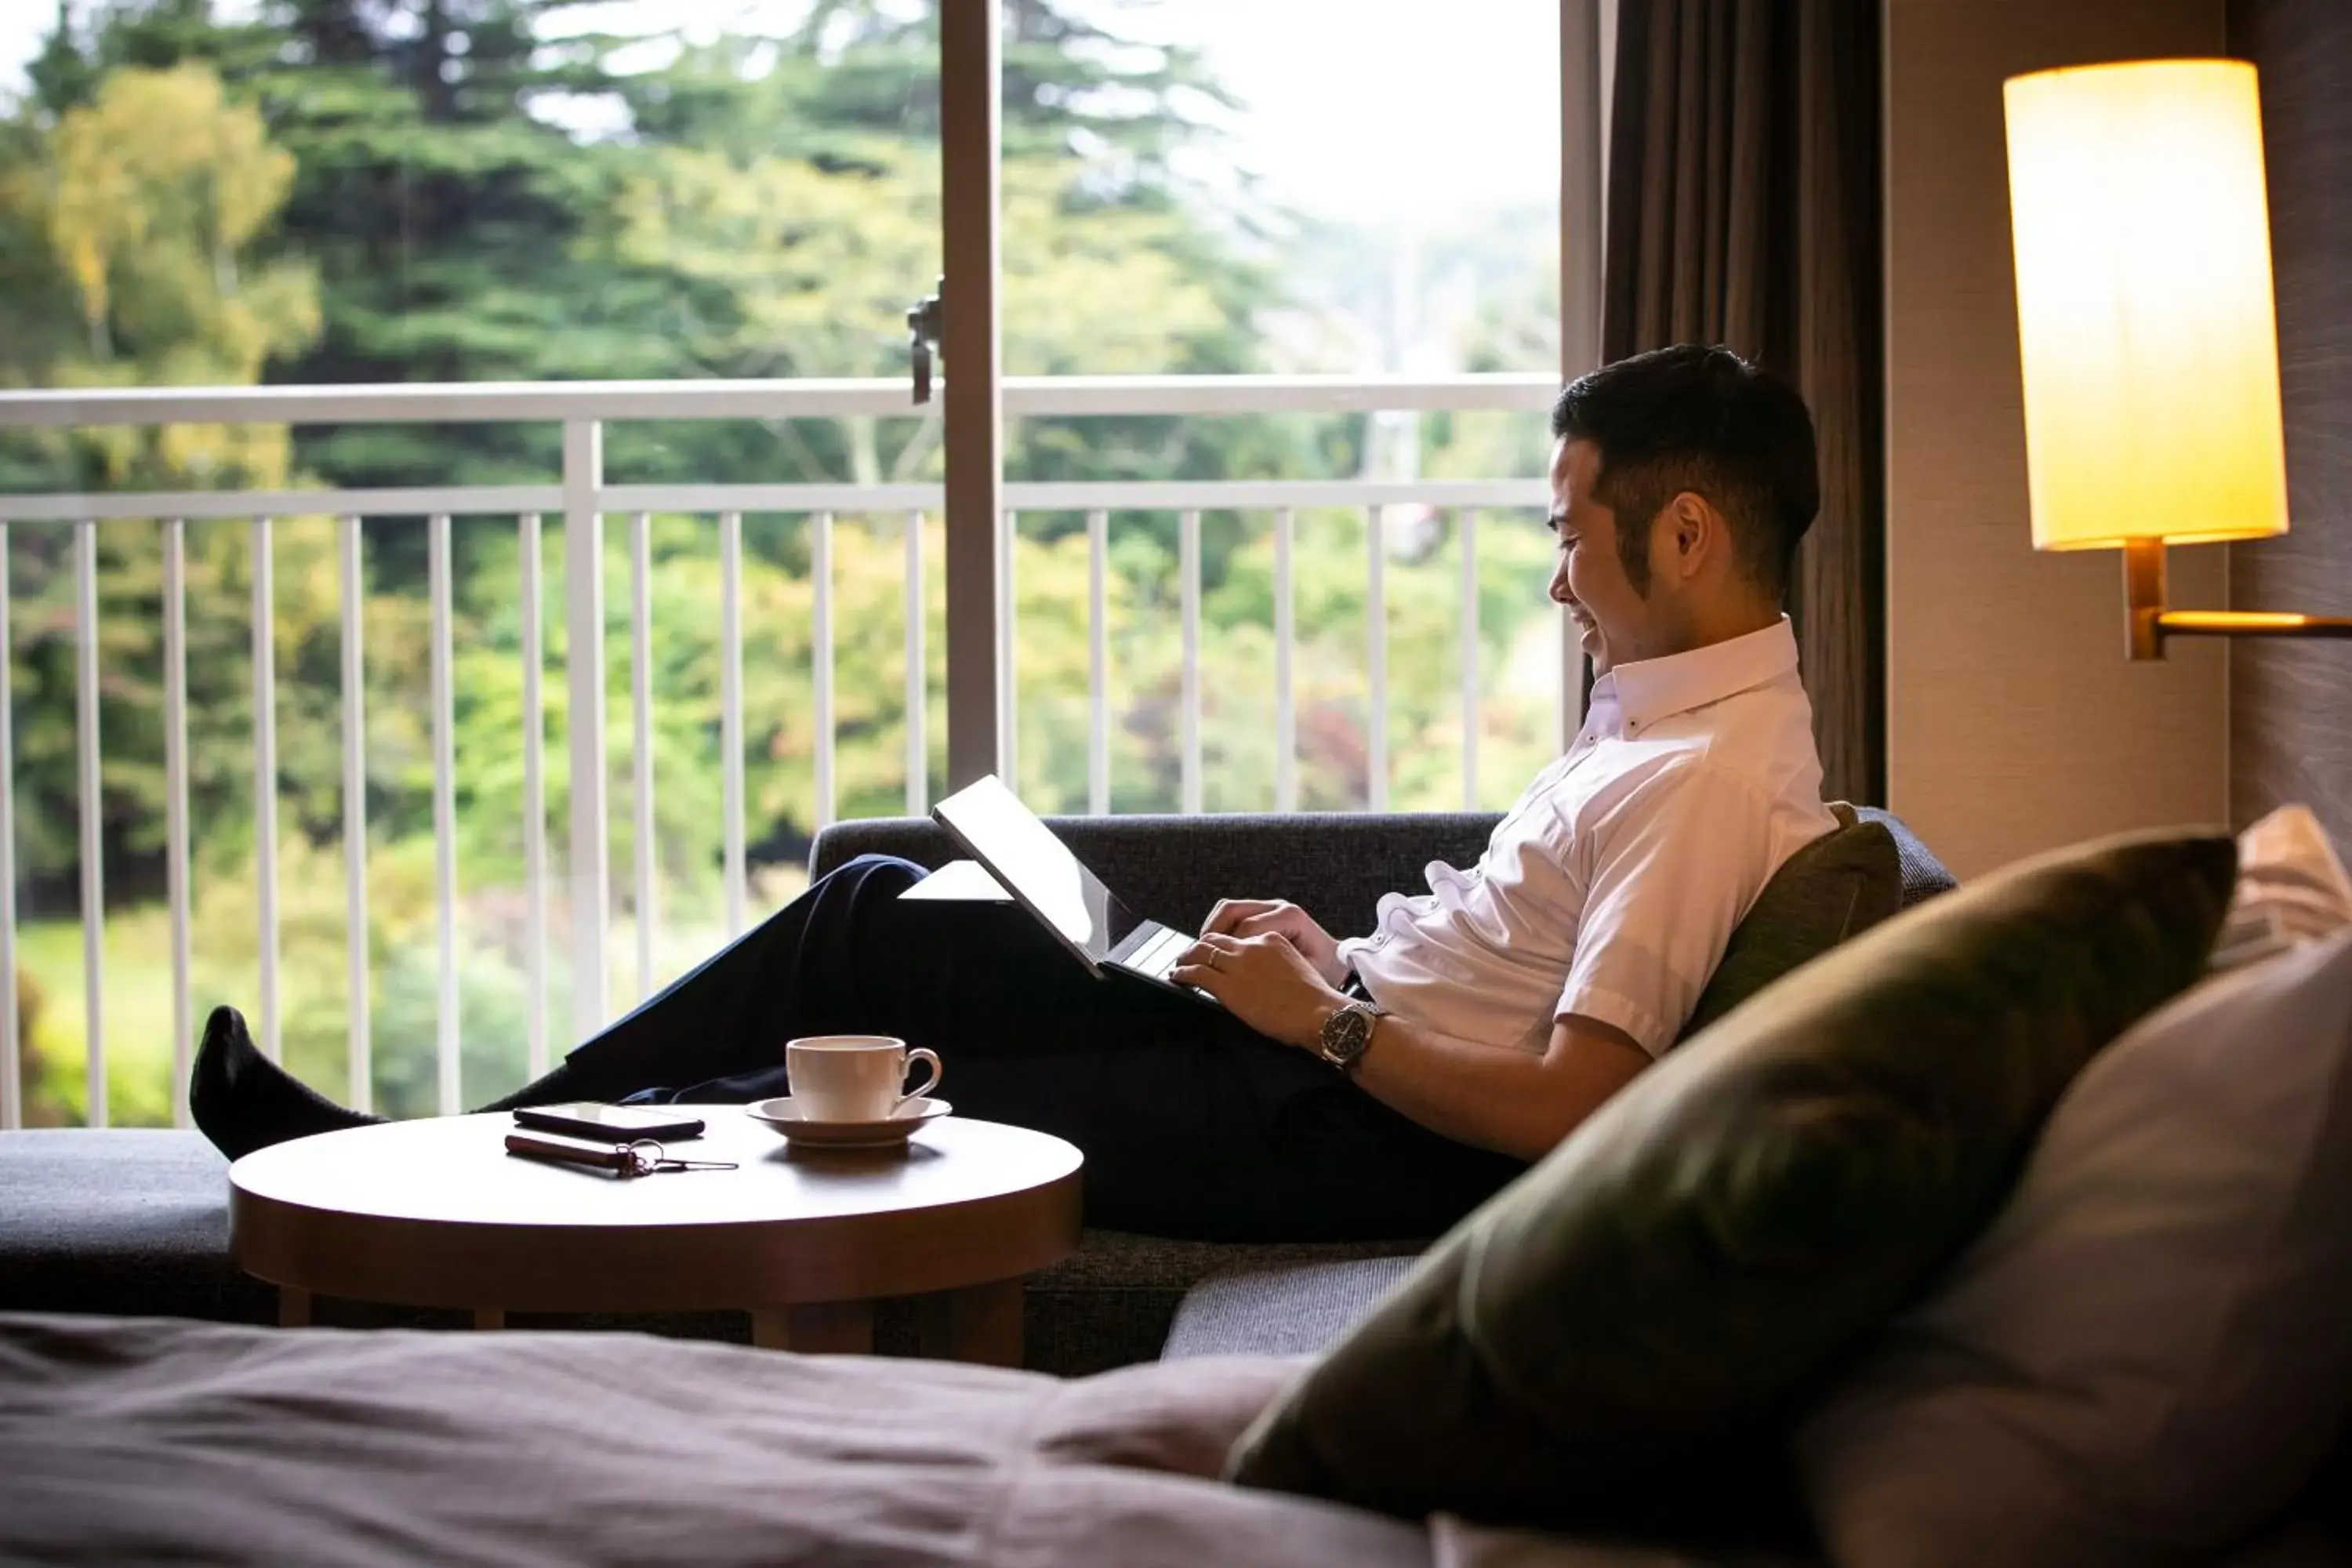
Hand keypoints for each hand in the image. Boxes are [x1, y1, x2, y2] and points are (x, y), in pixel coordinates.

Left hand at [1171, 931, 1344, 1050]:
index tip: (1217, 951)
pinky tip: (1178, 976)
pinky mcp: (1228, 986)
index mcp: (1271, 939)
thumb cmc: (1314, 1000)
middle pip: (1216, 938)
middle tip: (1191, 954)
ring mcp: (1239, 965)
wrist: (1318, 1013)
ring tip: (1179, 963)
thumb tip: (1264, 978)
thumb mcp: (1296, 969)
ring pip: (1202, 951)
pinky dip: (1183, 973)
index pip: (1239, 936)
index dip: (1224, 943)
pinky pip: (1197, 973)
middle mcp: (1252, 947)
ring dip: (1187, 956)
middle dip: (1201, 946)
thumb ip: (1276, 965)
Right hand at [1200, 899, 1347, 986]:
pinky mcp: (1265, 913)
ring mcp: (1271, 907)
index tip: (1211, 966)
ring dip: (1213, 928)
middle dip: (1211, 933)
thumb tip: (1237, 970)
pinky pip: (1235, 914)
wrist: (1338, 966)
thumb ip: (1273, 969)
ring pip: (1230, 909)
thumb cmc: (1324, 973)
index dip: (1226, 948)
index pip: (1245, 928)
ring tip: (1204, 951)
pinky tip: (1217, 947)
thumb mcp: (1302, 973)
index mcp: (1289, 918)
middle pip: (1232, 910)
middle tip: (1197, 956)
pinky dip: (1221, 929)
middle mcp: (1279, 907)